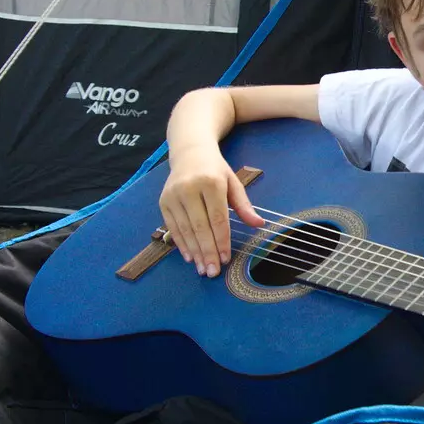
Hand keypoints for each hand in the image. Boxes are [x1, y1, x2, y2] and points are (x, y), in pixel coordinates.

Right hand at [158, 144, 264, 276]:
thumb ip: (244, 205)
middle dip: (207, 252)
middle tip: (213, 272)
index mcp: (211, 182)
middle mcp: (189, 188)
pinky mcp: (163, 201)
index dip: (222, 240)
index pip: (217, 218)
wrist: (189, 152)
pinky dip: (181, 244)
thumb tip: (259, 224)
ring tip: (203, 269)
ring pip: (185, 230)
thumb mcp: (233, 182)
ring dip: (195, 252)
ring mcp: (173, 195)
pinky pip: (173, 227)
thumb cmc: (215, 170)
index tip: (226, 259)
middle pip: (200, 227)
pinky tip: (190, 257)